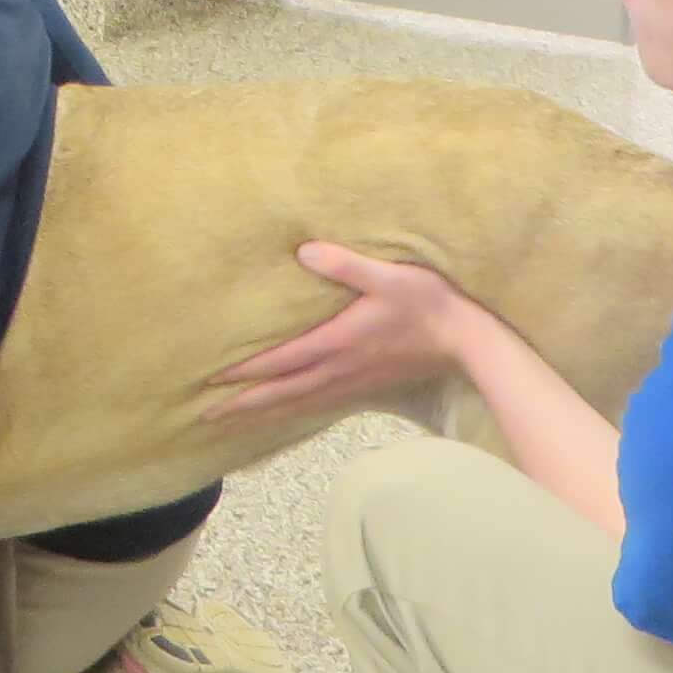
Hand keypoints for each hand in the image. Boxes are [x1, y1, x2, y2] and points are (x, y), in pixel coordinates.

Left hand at [205, 244, 491, 427]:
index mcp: (338, 341)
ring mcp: (352, 380)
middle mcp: (339, 368)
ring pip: (299, 402)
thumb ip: (346, 266)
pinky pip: (319, 404)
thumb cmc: (426, 302)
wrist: (465, 339)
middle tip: (206, 414)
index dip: (247, 370)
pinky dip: (294, 411)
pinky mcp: (365, 385)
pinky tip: (284, 414)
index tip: (213, 379)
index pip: (282, 360)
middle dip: (244, 402)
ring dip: (264, 412)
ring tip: (233, 421)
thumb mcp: (388, 275)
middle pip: (282, 390)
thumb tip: (305, 250)